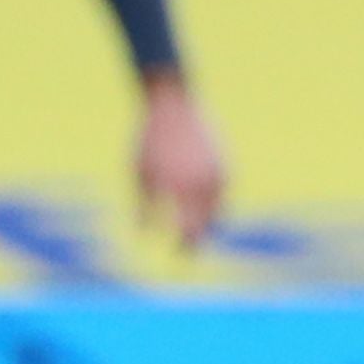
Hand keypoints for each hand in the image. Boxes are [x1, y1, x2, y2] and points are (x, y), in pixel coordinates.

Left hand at [130, 71, 223, 251]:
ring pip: (218, 210)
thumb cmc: (148, 141)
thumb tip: (144, 235)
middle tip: (187, 253)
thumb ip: (143, 207)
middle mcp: (201, 183)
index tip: (177, 256)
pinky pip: (222, 194)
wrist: (173, 107)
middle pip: (206, 223)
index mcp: (177, 187)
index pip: (187, 227)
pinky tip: (203, 208)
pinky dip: (214, 204)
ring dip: (207, 223)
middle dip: (197, 240)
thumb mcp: (138, 174)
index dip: (183, 245)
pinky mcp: (225, 166)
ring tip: (196, 232)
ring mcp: (217, 174)